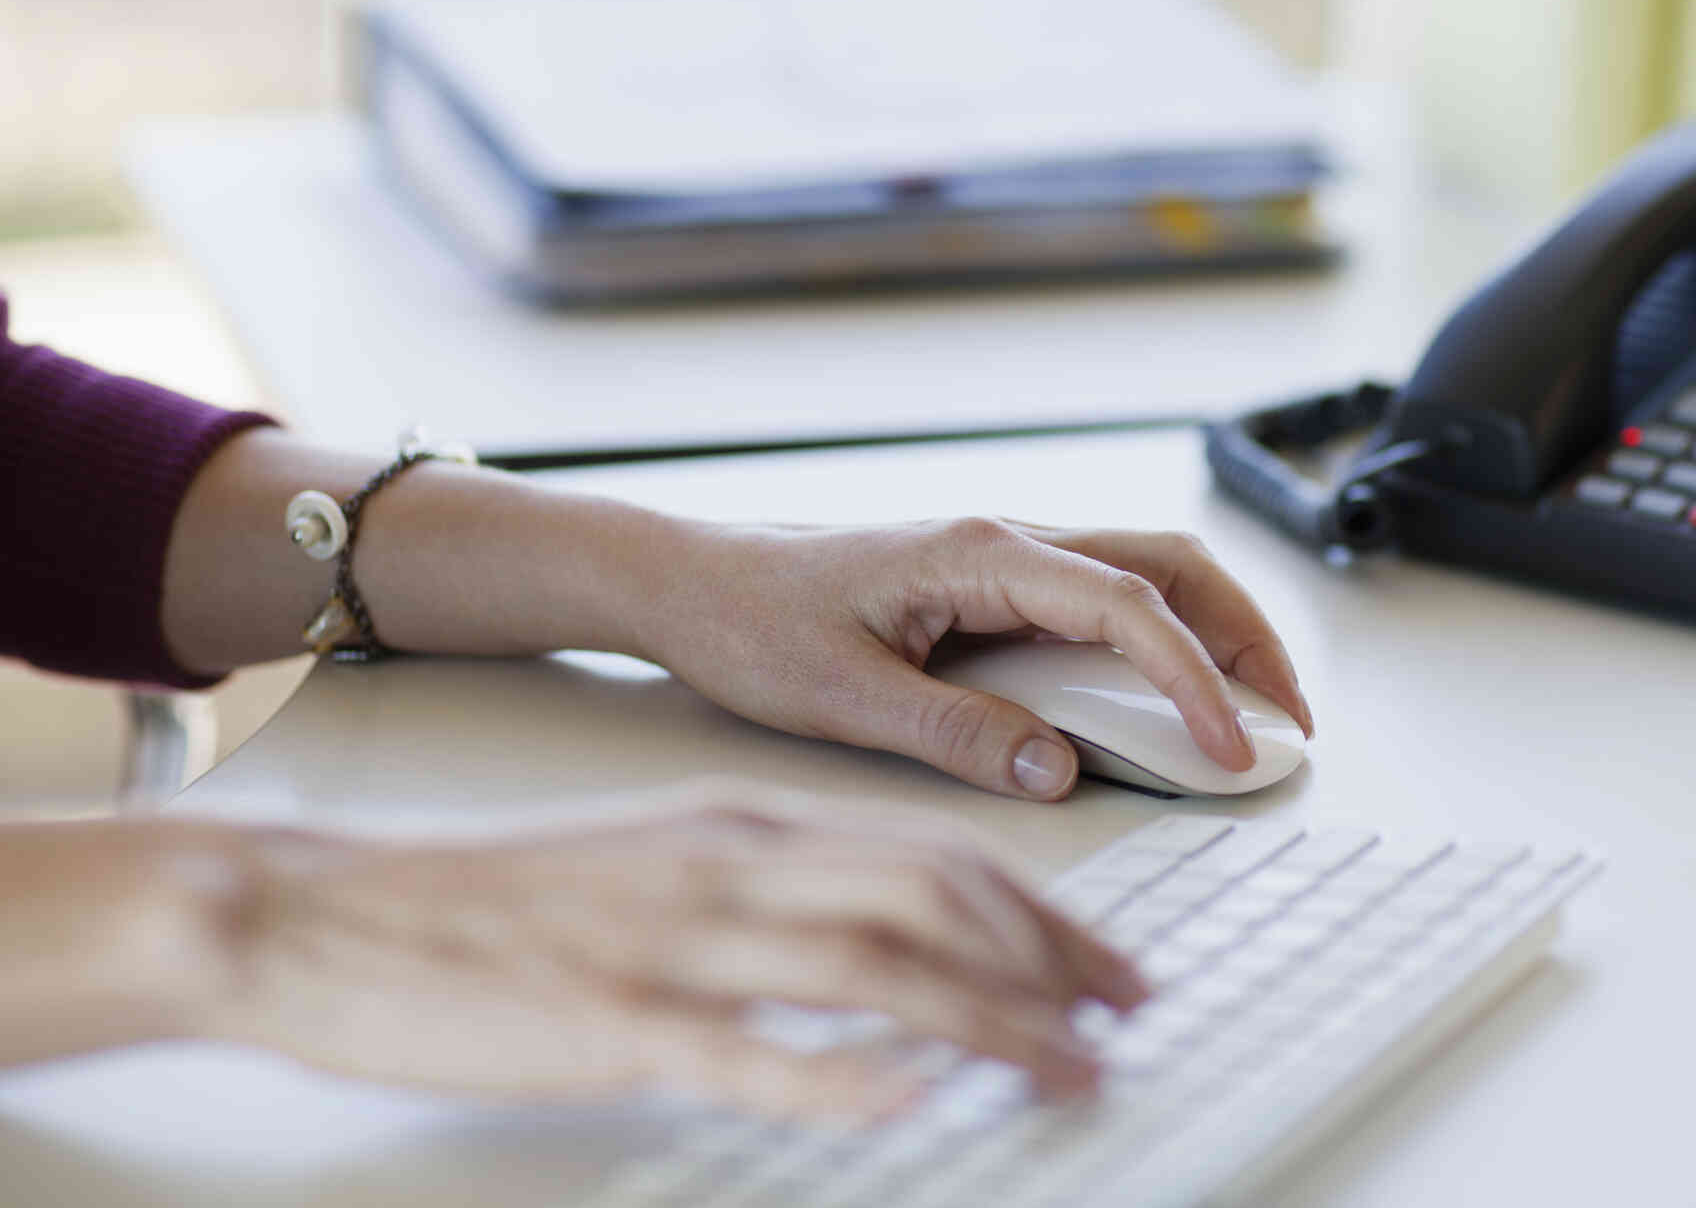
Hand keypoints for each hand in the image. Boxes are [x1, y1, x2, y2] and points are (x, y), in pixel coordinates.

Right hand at [197, 791, 1147, 1115]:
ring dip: (995, 1021)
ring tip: (1072, 1070)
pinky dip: (845, 1075)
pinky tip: (912, 1102)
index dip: (1042, 909)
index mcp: (747, 822)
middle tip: (1125, 1015)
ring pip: (877, 967)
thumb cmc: (504, 893)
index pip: (935, 853)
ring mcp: (678, 942)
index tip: (1106, 962)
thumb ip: (774, 881)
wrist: (340, 907)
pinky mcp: (616, 1021)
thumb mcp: (664, 855)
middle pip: (935, 899)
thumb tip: (887, 929)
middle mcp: (733, 866)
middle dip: (1053, 960)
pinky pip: (752, 1050)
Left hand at [623, 517, 1313, 800]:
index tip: (1232, 744)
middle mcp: (1006, 540)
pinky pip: (1100, 603)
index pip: (1127, 604)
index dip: (1195, 676)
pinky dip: (1157, 644)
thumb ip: (959, 734)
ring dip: (1210, 634)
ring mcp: (1003, 559)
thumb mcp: (845, 696)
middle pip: (1167, 564)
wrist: (690, 580)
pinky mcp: (990, 587)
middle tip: (1286, 719)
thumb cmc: (751, 621)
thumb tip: (1061, 770)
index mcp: (980, 552)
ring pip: (1143, 575)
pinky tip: (1163, 698)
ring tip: (1248, 711)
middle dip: (1244, 634)